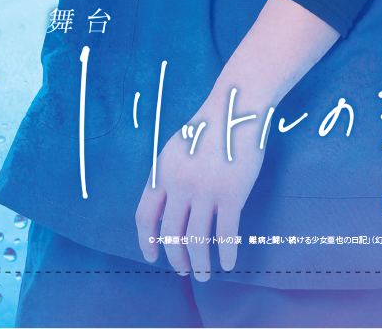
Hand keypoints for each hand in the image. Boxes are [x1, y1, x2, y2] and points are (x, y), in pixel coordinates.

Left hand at [135, 91, 263, 277]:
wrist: (236, 108)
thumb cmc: (209, 127)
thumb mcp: (175, 149)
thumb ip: (167, 177)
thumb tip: (163, 210)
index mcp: (162, 172)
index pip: (145, 217)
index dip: (146, 242)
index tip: (152, 257)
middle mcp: (179, 184)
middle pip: (171, 235)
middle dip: (177, 259)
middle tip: (185, 271)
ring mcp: (205, 190)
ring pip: (198, 241)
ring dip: (200, 264)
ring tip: (204, 274)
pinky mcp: (231, 194)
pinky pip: (226, 235)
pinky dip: (227, 253)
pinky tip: (229, 263)